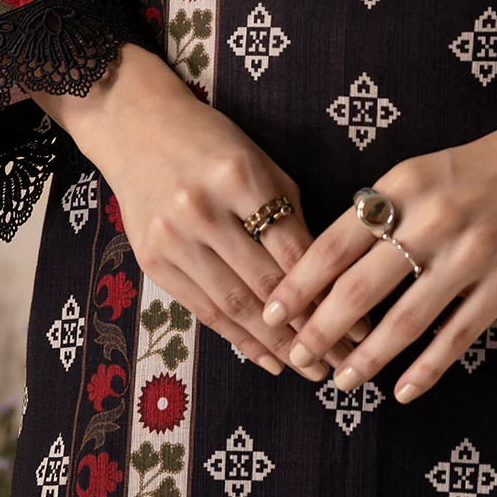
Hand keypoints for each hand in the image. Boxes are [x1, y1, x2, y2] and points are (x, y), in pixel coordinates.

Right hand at [30, 41, 368, 380]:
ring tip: (312, 368)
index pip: (293, 248)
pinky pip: (203, 310)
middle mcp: (203, 210)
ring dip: (278, 344)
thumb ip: (289, 214)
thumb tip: (325, 278)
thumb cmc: (211, 142)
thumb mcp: (259, 161)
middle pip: (266, 284)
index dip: (329, 292)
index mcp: (239, 176)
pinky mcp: (152, 261)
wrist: (136, 127)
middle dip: (310, 329)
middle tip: (344, 360)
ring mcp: (172, 239)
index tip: (361, 323)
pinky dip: (238, 338)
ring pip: (235, 306)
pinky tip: (268, 358)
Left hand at [258, 87, 496, 402]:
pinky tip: (403, 390)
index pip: (335, 241)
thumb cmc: (493, 163)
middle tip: (297, 356)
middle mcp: (433, 219)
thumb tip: (337, 258)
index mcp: (405, 185)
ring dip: (367, 357)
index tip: (273, 310)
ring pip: (404, 320)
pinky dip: (426, 368)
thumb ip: (388, 207)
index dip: (299, 282)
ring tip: (341, 381)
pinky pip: (457, 335)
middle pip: (359, 286)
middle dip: (321, 328)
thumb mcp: (430, 169)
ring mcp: (472, 254)